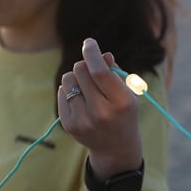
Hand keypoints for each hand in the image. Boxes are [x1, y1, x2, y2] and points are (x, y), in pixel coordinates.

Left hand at [58, 38, 142, 175]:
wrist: (115, 148)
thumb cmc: (124, 112)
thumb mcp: (128, 92)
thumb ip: (115, 71)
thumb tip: (101, 54)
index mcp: (121, 102)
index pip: (100, 71)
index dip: (92, 53)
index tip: (89, 42)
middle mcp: (101, 113)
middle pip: (81, 71)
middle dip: (84, 64)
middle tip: (91, 69)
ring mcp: (83, 120)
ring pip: (68, 80)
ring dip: (76, 77)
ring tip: (86, 87)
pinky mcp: (69, 125)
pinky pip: (61, 93)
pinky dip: (69, 90)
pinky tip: (80, 98)